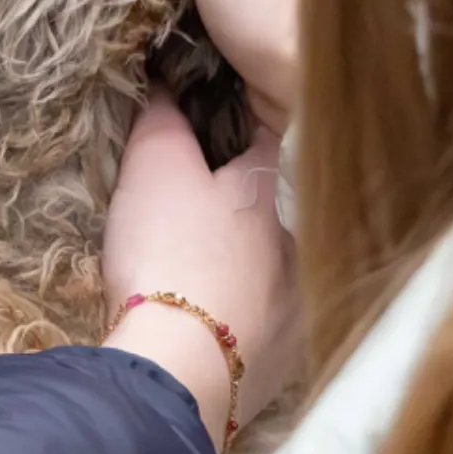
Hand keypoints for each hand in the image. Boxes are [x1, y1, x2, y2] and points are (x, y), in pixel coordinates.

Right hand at [100, 93, 294, 447]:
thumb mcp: (152, 168)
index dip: (234, 128)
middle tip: (194, 222)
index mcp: (271, 189)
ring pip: (273, 272)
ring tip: (203, 280)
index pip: (262, 138)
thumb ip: (162, 120)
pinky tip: (215, 327)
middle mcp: (300, 244)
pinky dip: (243, 321)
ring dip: (247, 271)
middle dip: (240, 212)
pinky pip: (265, 327)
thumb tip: (170, 83)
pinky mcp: (286, 362)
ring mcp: (299, 306)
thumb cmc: (168, 254)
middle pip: (270, 212)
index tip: (213, 127)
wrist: (180, 370)